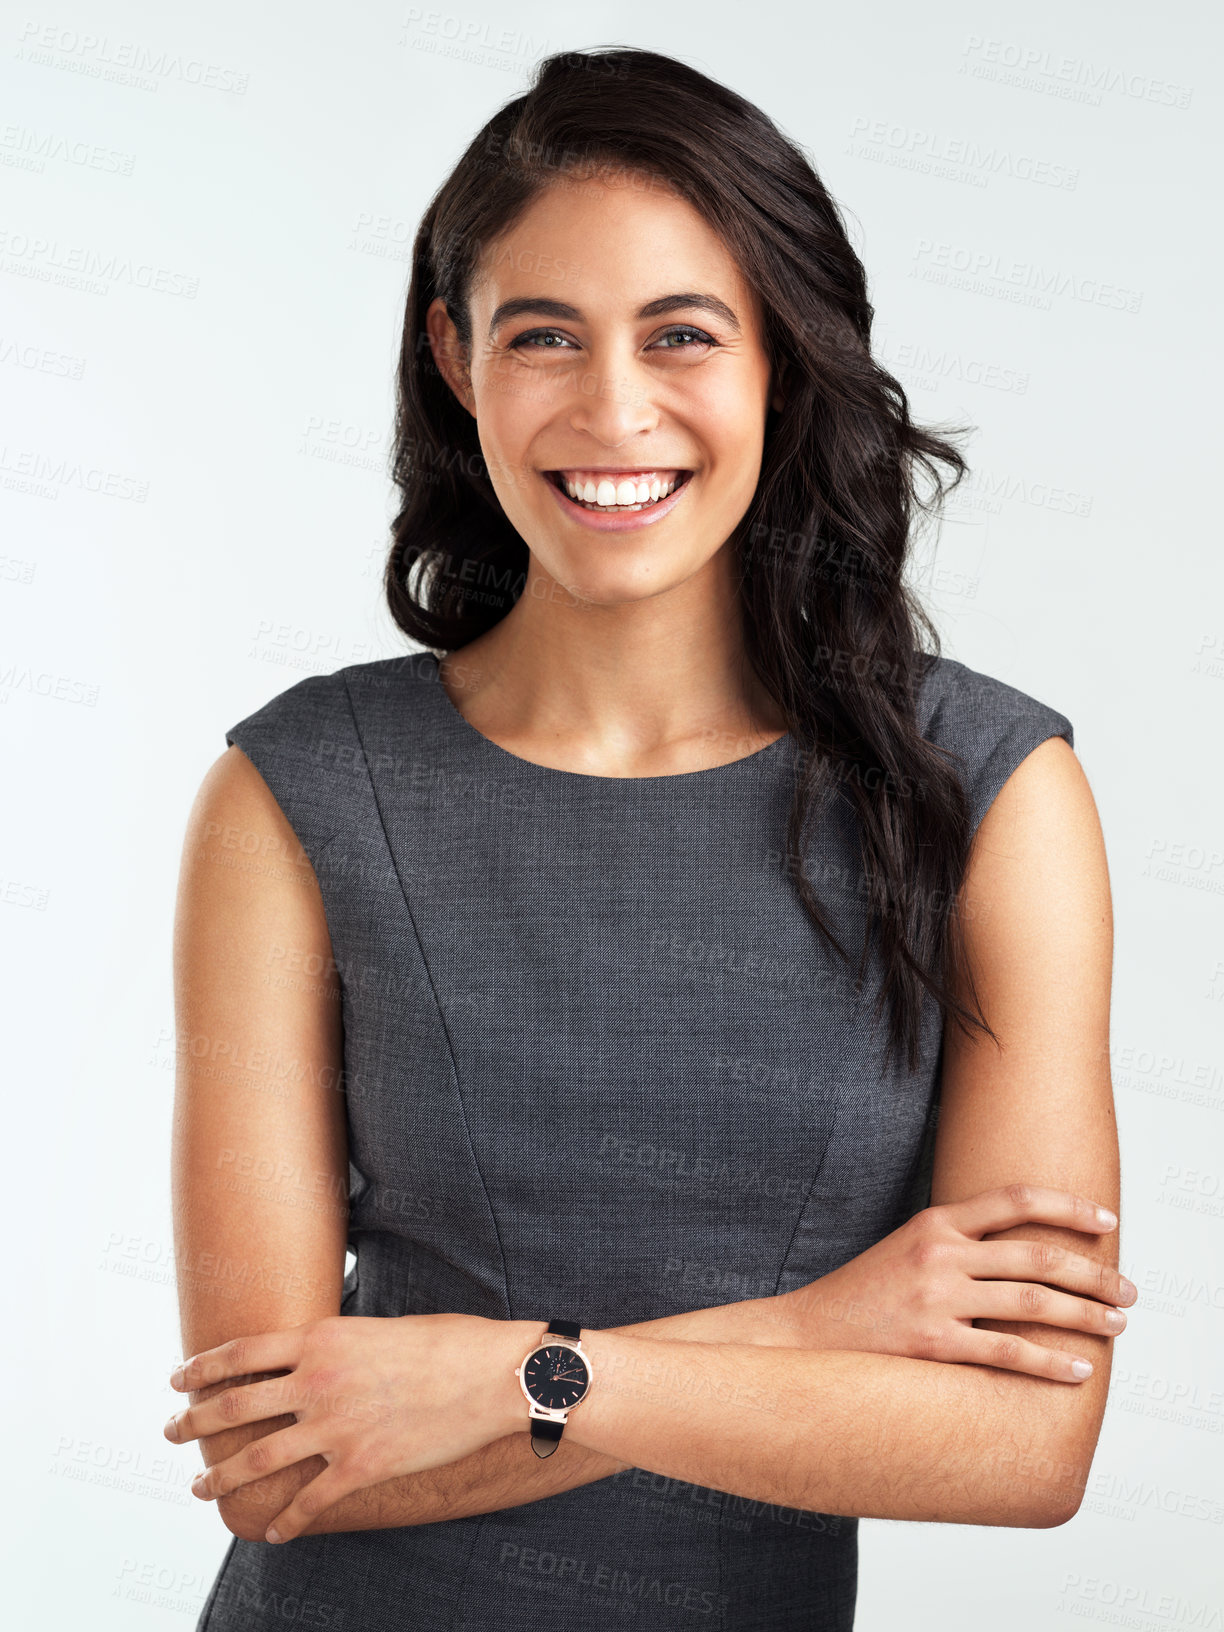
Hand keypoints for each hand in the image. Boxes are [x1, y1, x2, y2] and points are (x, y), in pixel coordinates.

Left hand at [163, 1313, 534, 1542]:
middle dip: (192, 1422)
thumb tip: (311, 1356)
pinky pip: (309, 1502)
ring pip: (256, 1460)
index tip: (178, 1379)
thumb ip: (337, 1344)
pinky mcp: (361, 1466)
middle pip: (234, 1406)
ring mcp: (336, 1427)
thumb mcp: (379, 1327)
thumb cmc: (447, 1341)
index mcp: (321, 1338)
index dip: (201, 1368)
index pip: (240, 1352)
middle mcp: (317, 1382)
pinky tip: (274, 1532)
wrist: (492, 1375)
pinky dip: (286, 1522)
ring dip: (220, 1478)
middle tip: (169, 1432)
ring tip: (201, 1487)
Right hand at [787, 1186, 1134, 1381]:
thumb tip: (1025, 1253)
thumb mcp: (907, 1249)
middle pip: (1036, 1256)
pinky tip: (1077, 1370)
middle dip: (1093, 1274)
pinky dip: (1049, 1362)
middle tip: (1128, 1291)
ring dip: (1085, 1316)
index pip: (1014, 1200)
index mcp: (935, 1223)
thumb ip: (958, 1244)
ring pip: (1032, 1303)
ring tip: (1116, 1326)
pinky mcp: (932, 1343)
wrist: (807, 1334)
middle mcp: (939, 1254)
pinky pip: (1006, 1352)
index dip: (1067, 1208)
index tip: (1107, 1221)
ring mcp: (936, 1298)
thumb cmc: (864, 1296)